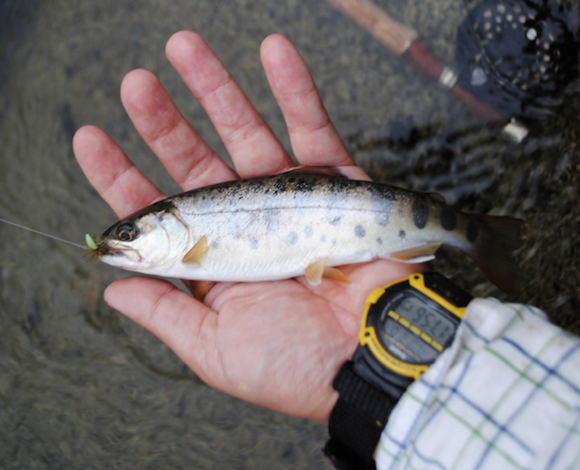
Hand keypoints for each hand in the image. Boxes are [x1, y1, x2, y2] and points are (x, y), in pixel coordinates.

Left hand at [73, 31, 418, 422]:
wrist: (370, 358)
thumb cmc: (293, 365)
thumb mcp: (214, 348)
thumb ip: (164, 314)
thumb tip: (113, 288)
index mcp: (215, 261)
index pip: (161, 213)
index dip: (122, 177)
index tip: (92, 139)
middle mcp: (247, 224)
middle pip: (196, 162)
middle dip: (164, 122)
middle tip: (136, 84)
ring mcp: (289, 199)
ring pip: (247, 133)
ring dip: (218, 89)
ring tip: (184, 47)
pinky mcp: (333, 184)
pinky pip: (313, 129)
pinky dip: (295, 89)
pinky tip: (273, 50)